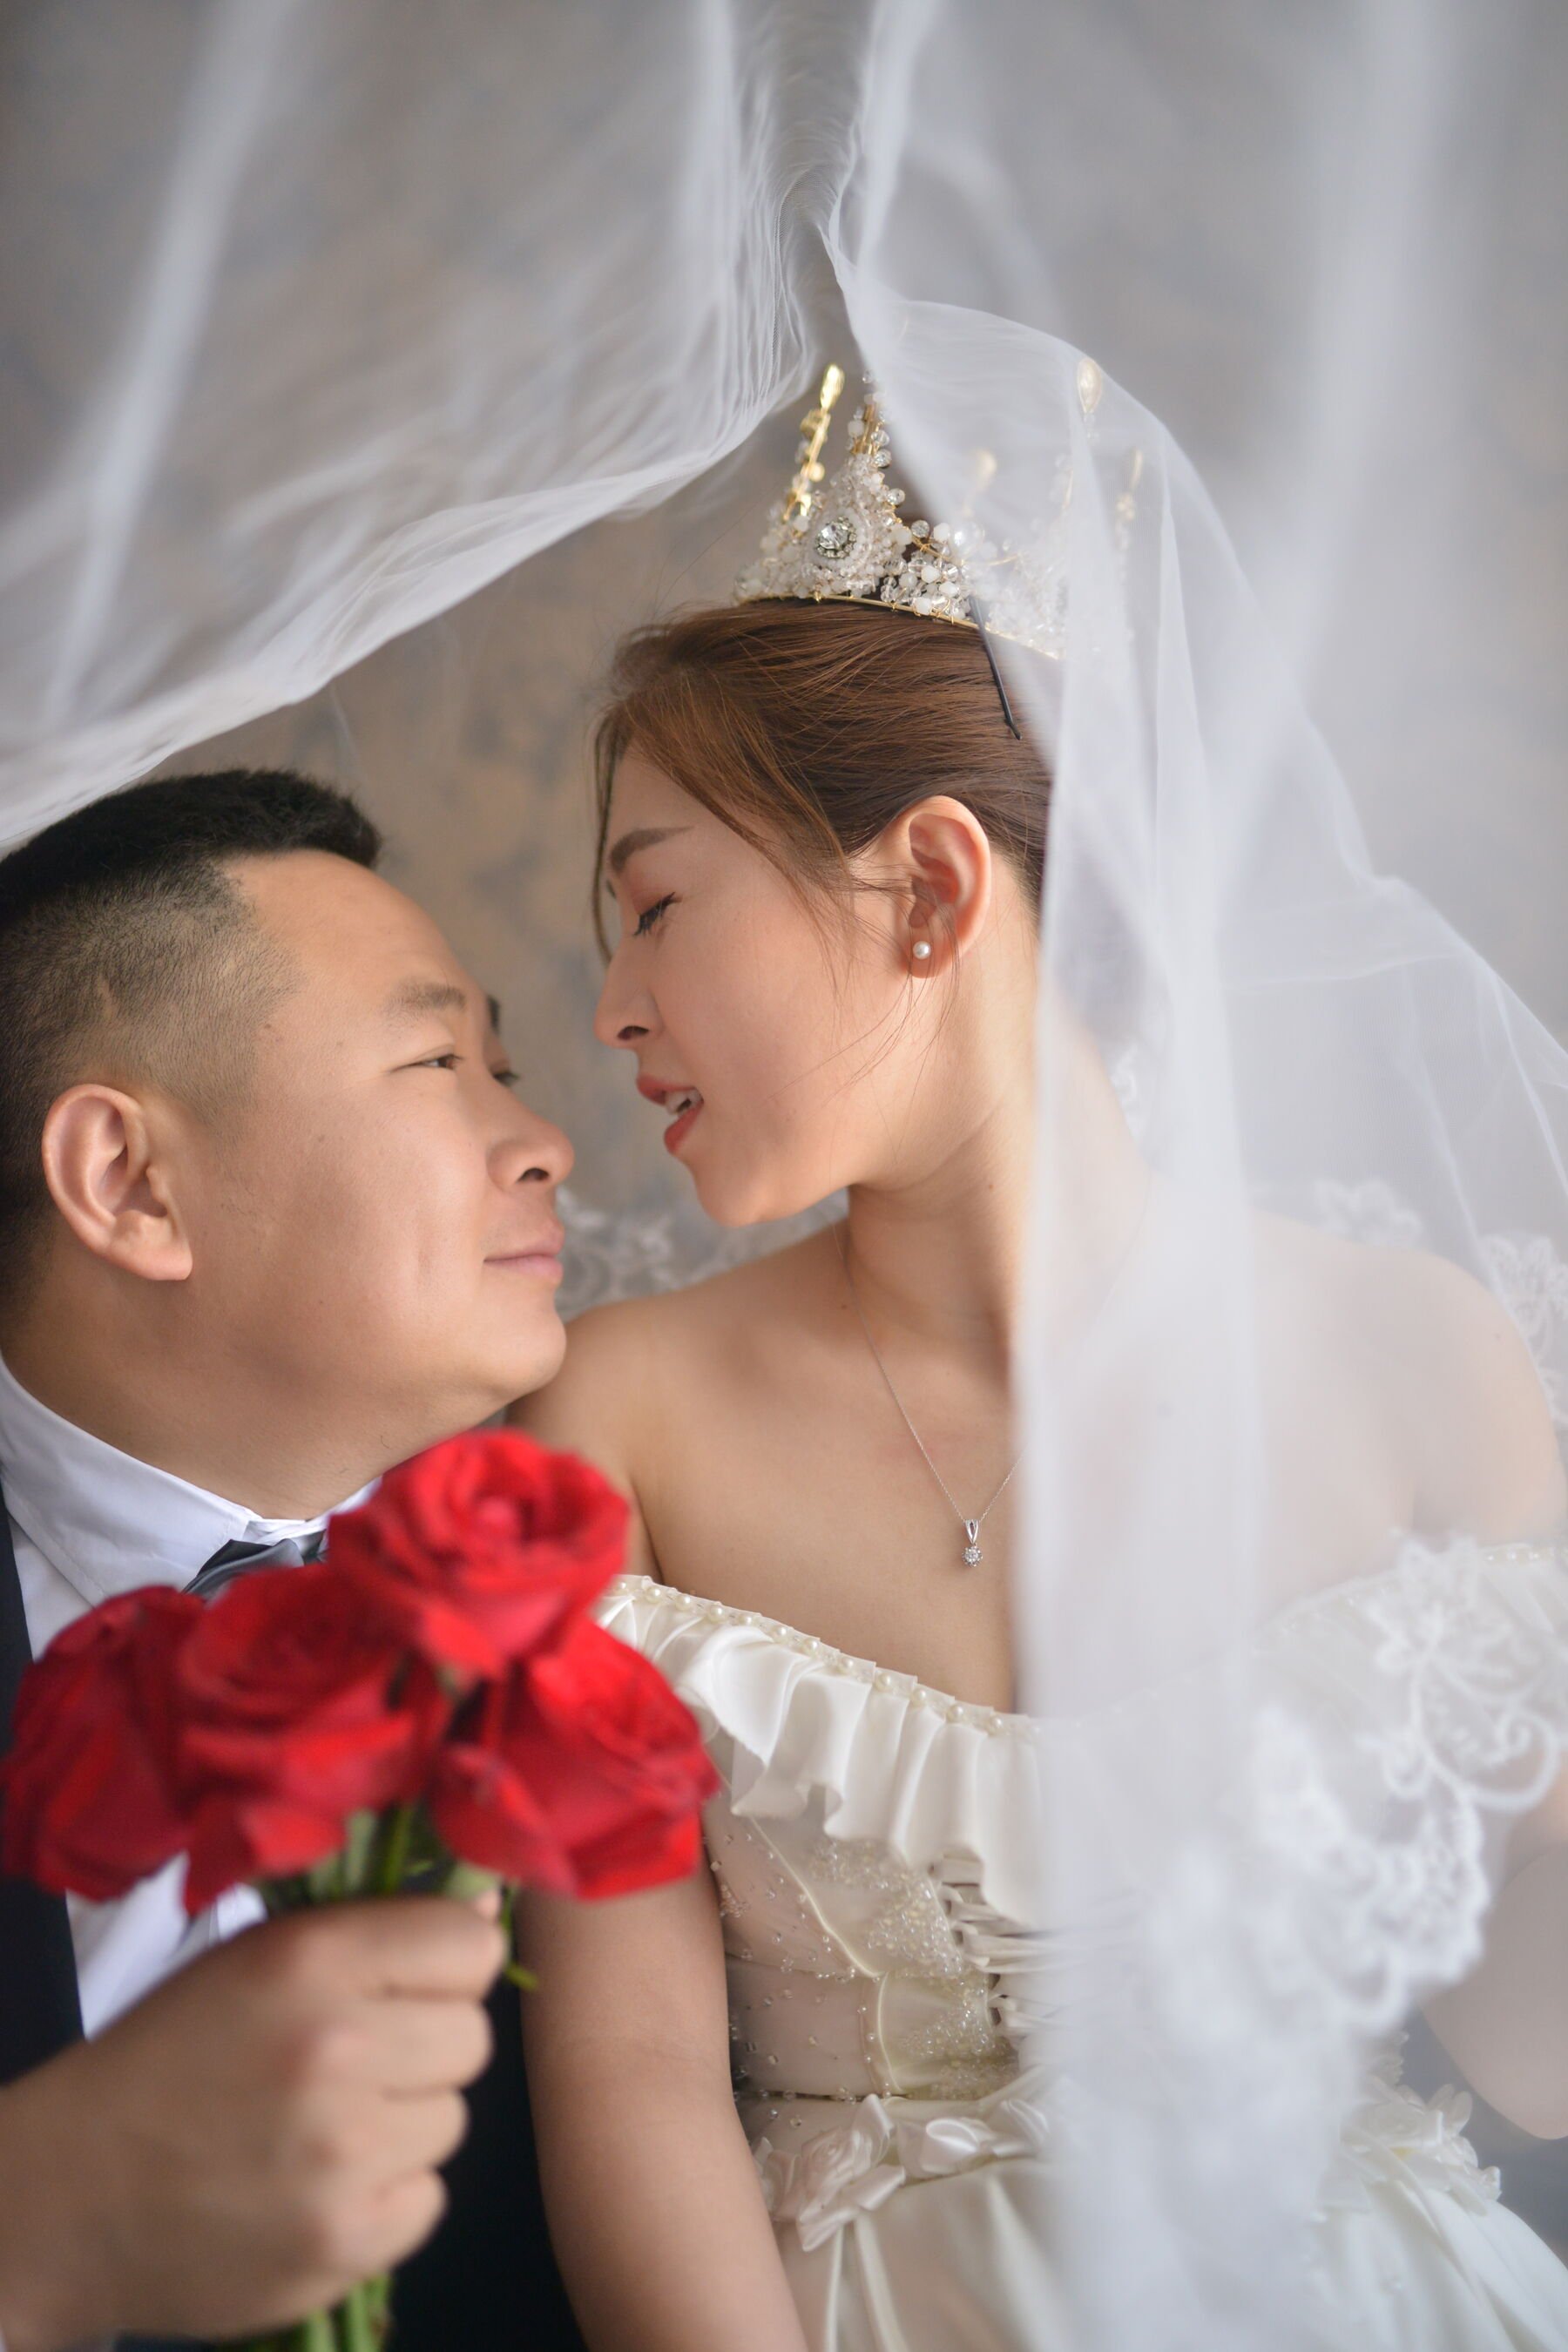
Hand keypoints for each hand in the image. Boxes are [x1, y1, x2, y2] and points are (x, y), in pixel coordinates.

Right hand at [0, 1895, 503, 2351]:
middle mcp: (335, 2052)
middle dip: (425, 2045)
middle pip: (472, 2036)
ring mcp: (343, 2157)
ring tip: (323, 2127)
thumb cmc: (171, 2056)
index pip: (469, 1944)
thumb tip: (489, 1915)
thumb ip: (372, 1931)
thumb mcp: (255, 1959)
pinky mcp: (344, 2243)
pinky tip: (321, 2185)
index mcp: (311, 1963)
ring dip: (404, 2121)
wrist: (73, 2193)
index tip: (409, 1983)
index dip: (446, 1964)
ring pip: (452, 2119)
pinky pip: (428, 2199)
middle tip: (356, 2063)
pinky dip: (387, 2196)